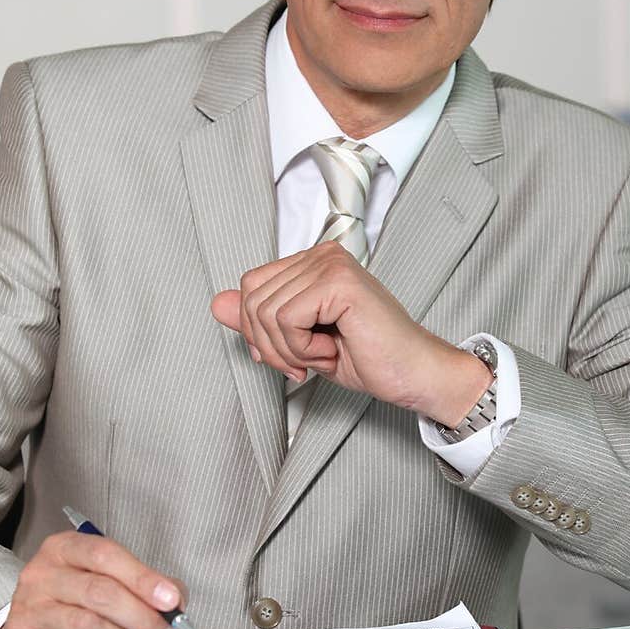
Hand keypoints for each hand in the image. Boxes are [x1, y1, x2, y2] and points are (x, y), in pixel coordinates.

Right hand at [0, 532, 188, 628]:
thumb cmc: (69, 612)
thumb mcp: (104, 587)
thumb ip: (142, 587)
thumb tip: (177, 599)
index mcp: (63, 550)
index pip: (105, 554)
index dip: (142, 577)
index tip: (171, 600)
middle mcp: (40, 575)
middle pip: (100, 592)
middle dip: (142, 618)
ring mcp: (28, 611)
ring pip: (89, 626)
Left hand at [210, 242, 489, 424]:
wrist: (413, 375)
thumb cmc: (367, 358)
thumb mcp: (299, 343)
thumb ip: (258, 321)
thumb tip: (217, 303)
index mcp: (313, 262)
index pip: (251, 286)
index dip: (258, 331)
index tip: (290, 357)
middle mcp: (322, 254)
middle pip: (252, 297)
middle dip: (271, 345)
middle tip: (306, 363)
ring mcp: (331, 263)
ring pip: (266, 311)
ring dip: (289, 350)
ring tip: (323, 356)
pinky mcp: (339, 282)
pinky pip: (286, 318)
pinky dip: (301, 348)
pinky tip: (331, 351)